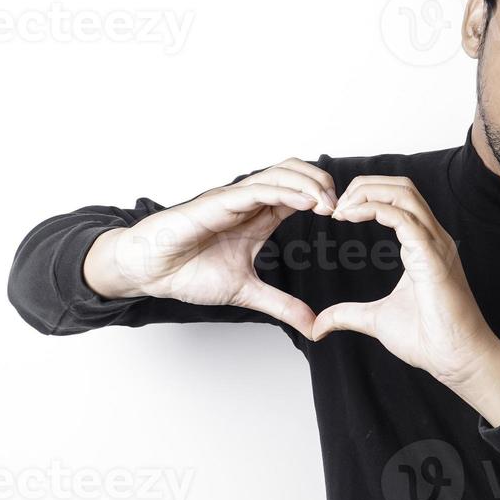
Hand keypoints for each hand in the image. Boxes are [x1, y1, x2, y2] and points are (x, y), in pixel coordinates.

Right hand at [84, 157, 337, 339]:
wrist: (152, 272)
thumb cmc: (189, 273)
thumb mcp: (248, 292)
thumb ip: (282, 305)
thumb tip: (314, 326)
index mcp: (260, 216)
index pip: (301, 192)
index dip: (326, 198)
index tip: (347, 218)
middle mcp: (250, 202)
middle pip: (296, 173)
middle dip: (325, 185)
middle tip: (346, 209)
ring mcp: (235, 199)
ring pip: (281, 174)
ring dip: (311, 185)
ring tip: (331, 205)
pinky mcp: (219, 202)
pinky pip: (257, 189)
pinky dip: (285, 191)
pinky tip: (307, 201)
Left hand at [309, 176, 499, 385]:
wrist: (457, 360)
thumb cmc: (429, 340)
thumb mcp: (376, 321)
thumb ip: (346, 315)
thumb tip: (318, 325)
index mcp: (423, 247)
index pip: (398, 200)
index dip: (366, 196)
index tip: (338, 213)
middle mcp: (432, 239)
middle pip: (401, 187)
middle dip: (365, 185)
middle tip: (335, 205)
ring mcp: (436, 246)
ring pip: (405, 194)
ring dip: (368, 192)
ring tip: (342, 208)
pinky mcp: (434, 258)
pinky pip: (406, 219)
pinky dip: (376, 209)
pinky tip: (352, 216)